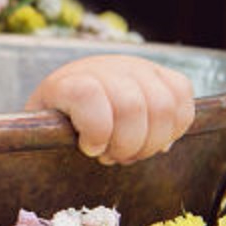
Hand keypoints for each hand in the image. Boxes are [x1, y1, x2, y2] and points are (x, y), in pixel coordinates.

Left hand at [25, 55, 194, 164]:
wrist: (75, 95)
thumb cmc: (58, 124)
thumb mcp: (42, 131)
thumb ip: (45, 139)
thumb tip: (49, 154)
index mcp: (69, 81)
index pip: (87, 94)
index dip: (95, 129)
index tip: (89, 148)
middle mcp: (106, 68)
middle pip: (133, 106)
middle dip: (126, 145)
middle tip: (112, 157)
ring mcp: (138, 68)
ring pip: (164, 107)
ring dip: (151, 142)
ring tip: (131, 150)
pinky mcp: (163, 75)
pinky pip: (184, 98)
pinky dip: (175, 126)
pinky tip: (155, 138)